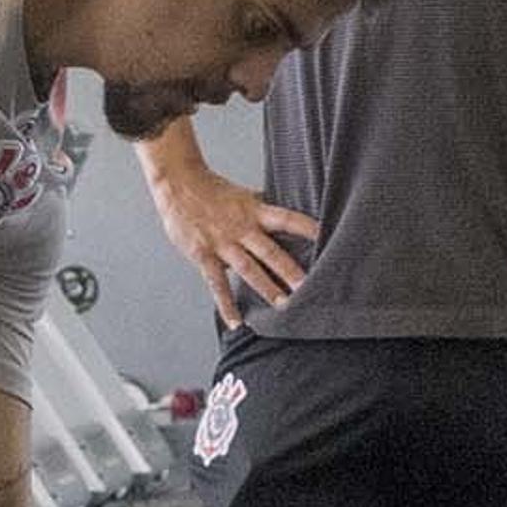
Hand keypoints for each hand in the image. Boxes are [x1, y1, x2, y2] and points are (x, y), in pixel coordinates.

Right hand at [147, 158, 318, 327]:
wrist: (178, 184)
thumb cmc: (212, 191)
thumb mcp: (244, 197)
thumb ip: (264, 210)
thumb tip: (289, 219)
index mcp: (255, 211)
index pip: (288, 219)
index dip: (307, 228)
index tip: (327, 240)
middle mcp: (242, 228)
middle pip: (271, 251)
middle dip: (290, 271)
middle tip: (310, 288)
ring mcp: (223, 244)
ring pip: (249, 269)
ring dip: (267, 288)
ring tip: (284, 306)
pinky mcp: (204, 255)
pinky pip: (217, 284)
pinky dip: (226, 305)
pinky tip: (236, 322)